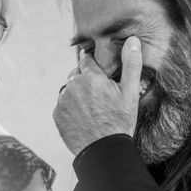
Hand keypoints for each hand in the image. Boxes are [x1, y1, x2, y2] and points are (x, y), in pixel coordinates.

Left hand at [53, 36, 142, 154]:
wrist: (104, 150)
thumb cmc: (120, 121)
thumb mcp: (131, 92)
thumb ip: (131, 64)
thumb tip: (133, 40)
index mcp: (90, 76)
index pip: (86, 59)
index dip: (93, 65)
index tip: (98, 73)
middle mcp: (73, 85)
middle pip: (76, 74)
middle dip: (85, 79)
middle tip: (98, 94)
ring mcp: (63, 100)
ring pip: (69, 89)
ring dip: (77, 94)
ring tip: (92, 108)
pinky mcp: (57, 114)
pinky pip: (63, 105)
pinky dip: (71, 108)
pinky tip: (83, 117)